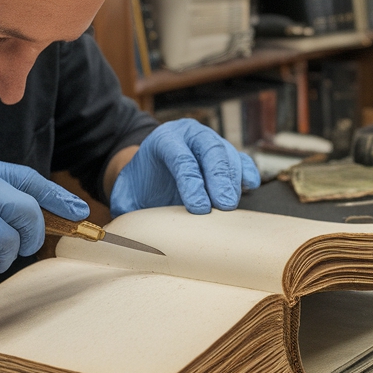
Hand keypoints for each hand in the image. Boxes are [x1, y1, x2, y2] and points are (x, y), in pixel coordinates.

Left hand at [110, 119, 260, 215]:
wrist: (149, 172)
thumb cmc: (140, 186)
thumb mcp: (126, 194)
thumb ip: (125, 208)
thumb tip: (124, 237)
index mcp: (164, 139)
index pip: (181, 157)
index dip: (191, 182)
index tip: (199, 208)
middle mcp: (190, 135)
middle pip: (210, 150)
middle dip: (218, 179)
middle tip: (223, 205)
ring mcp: (210, 142)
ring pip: (227, 153)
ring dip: (232, 180)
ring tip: (231, 205)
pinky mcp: (226, 154)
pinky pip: (241, 159)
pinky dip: (246, 172)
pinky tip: (248, 186)